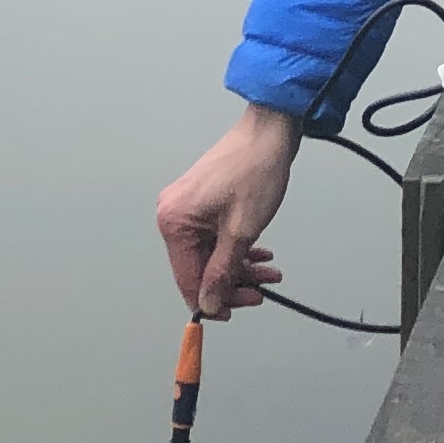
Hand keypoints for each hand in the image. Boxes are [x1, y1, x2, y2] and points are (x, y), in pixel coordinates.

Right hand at [156, 102, 301, 315]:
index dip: (212, 302)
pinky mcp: (203, 202)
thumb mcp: (240, 231)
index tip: (235, 312)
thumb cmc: (255, 170)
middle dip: (232, 282)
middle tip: (260, 291)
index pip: (187, 279)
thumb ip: (222, 272)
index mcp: (174, 223)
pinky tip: (260, 255)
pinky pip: (215, 237)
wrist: (269, 131)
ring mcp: (188, 207)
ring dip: (240, 267)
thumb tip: (209, 303)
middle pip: (199, 268)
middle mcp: (173, 215)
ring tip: (270, 273)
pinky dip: (236, 249)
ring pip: (211, 254)